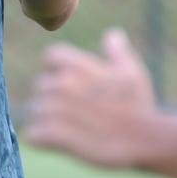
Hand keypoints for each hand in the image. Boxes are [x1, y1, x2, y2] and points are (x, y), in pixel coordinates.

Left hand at [24, 28, 156, 168]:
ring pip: (35, 111)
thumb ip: (117, 52)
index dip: (57, 69)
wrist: (143, 139)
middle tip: (72, 112)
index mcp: (77, 66)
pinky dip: (41, 139)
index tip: (70, 83)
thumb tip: (113, 34)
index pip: (51, 57)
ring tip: (68, 129)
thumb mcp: (132, 72)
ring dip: (46, 119)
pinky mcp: (55, 135)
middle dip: (53, 97)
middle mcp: (62, 84)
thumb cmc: (139, 105)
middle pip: (41, 86)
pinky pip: (33, 134)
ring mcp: (57, 110)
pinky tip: (57, 143)